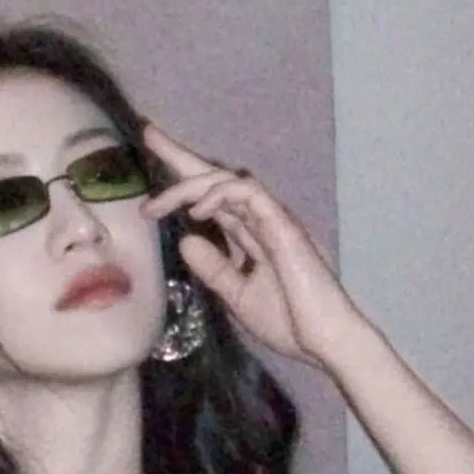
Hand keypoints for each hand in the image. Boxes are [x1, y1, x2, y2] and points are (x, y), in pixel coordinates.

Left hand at [140, 122, 359, 366]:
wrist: (324, 340)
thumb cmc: (290, 322)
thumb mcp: (237, 296)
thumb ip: (214, 268)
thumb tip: (185, 240)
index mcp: (252, 235)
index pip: (213, 199)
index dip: (183, 181)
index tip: (152, 167)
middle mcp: (261, 219)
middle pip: (217, 177)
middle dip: (181, 156)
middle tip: (148, 133)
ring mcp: (274, 219)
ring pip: (228, 179)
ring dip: (189, 185)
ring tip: (157, 206)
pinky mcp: (283, 225)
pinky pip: (249, 192)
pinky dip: (220, 194)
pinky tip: (198, 211)